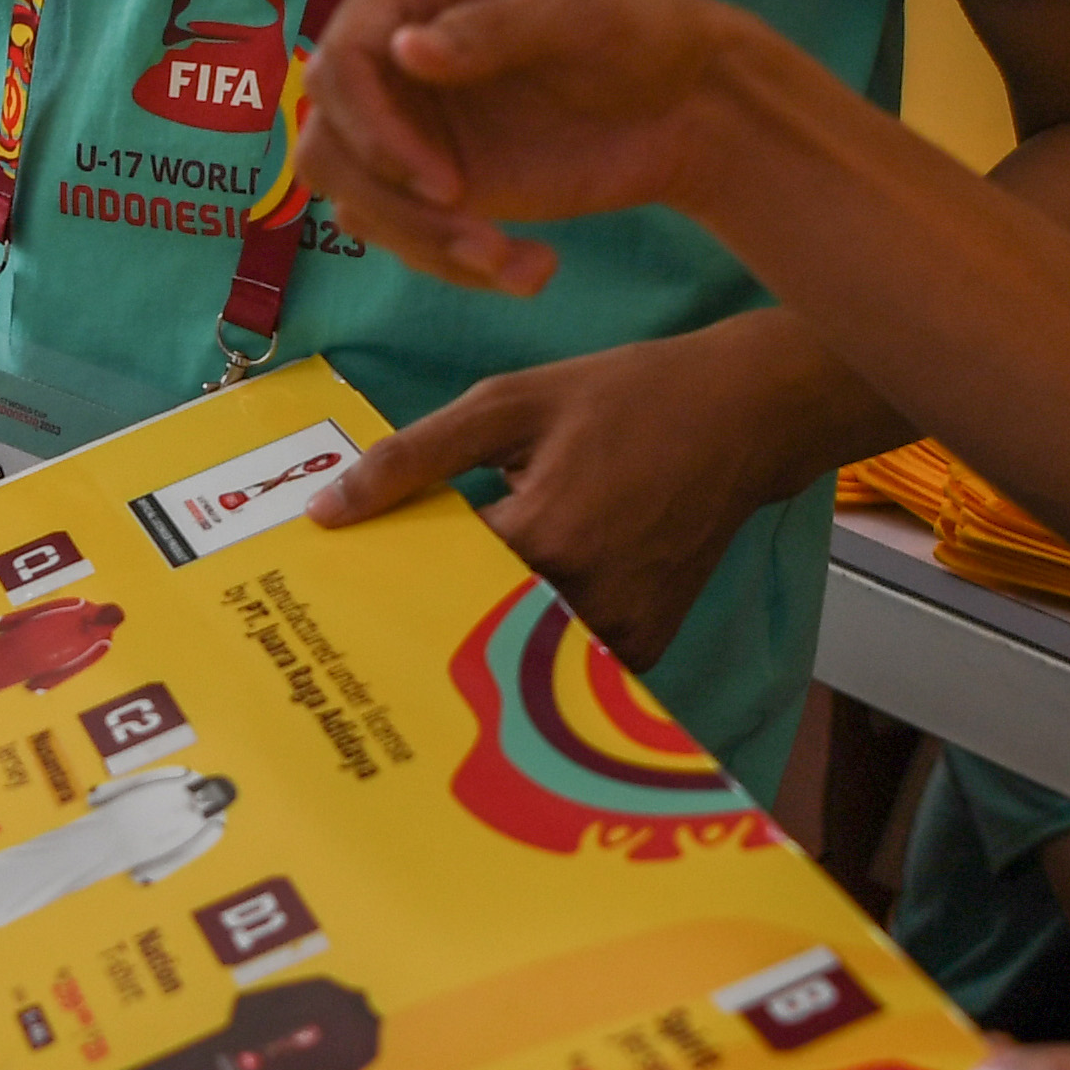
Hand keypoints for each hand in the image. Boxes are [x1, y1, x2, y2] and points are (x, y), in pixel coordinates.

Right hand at [296, 0, 756, 297]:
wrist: (686, 103)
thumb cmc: (639, 28)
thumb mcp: (581, 10)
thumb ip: (494, 28)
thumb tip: (404, 50)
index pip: (338, 62)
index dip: (374, 132)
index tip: (444, 182)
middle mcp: (385, 53)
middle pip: (327, 142)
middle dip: (394, 205)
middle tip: (477, 239)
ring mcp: (401, 122)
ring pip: (354, 199)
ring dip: (424, 246)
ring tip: (512, 263)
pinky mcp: (426, 182)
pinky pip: (400, 235)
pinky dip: (454, 266)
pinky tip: (530, 268)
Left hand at [309, 325, 807, 673]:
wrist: (743, 417)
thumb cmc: (624, 399)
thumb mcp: (509, 404)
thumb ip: (413, 456)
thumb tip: (326, 511)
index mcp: (539, 535)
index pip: (427, 590)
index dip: (383, 588)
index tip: (344, 590)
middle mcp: (581, 598)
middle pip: (469, 639)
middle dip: (422, 629)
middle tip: (371, 623)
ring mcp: (620, 633)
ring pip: (520, 666)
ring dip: (477, 646)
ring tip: (434, 624)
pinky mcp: (647, 647)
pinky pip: (569, 671)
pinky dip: (535, 654)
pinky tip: (504, 626)